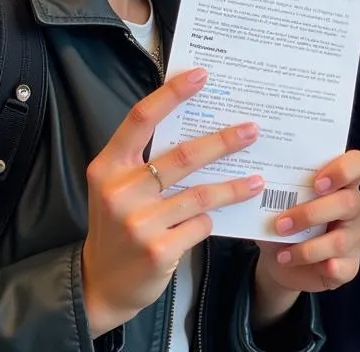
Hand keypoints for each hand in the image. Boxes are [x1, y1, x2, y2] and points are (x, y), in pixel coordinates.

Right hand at [83, 69, 264, 337]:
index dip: (171, 94)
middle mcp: (120, 192)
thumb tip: (201, 122)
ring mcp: (139, 223)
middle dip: (223, 142)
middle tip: (251, 130)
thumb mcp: (120, 187)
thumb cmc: (119, 224)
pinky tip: (222, 216)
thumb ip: (148, 159)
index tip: (201, 75)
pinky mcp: (158, 250)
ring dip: (234, 186)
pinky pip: (201, 224)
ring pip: (201, 194)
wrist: (101, 285)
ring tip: (258, 179)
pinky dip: (213, 218)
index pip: (140, 119)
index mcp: (108, 167)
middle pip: (183, 156)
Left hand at [252, 150, 359, 327]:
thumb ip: (279, 192)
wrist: (281, 259)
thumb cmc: (286, 221)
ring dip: (306, 248)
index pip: (358, 164)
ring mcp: (356, 237)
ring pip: (339, 240)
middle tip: (282, 223)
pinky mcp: (350, 265)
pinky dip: (316, 267)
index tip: (316, 183)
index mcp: (343, 182)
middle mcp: (356, 206)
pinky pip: (340, 268)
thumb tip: (258, 184)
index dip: (343, 169)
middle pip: (348, 203)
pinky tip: (298, 264)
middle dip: (312, 213)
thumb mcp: (281, 204)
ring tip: (281, 253)